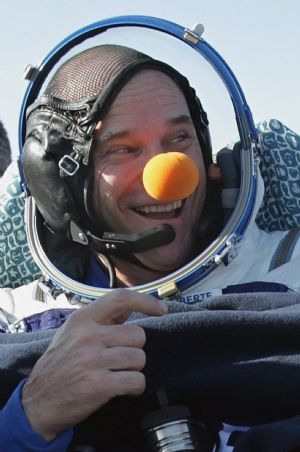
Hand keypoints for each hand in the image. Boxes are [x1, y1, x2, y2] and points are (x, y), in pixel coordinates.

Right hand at [21, 289, 166, 440]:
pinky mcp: (99, 384)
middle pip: (138, 335)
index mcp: (83, 319)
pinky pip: (137, 381)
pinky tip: (121, 388)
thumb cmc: (60, 365)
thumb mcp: (73, 333)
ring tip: (115, 374)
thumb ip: (102, 319)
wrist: (38, 402)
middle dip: (133, 350)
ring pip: (139, 358)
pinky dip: (134, 387)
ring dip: (132, 370)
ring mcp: (93, 360)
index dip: (146, 301)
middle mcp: (88, 335)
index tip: (161, 309)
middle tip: (118, 360)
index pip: (121, 298)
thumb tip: (131, 306)